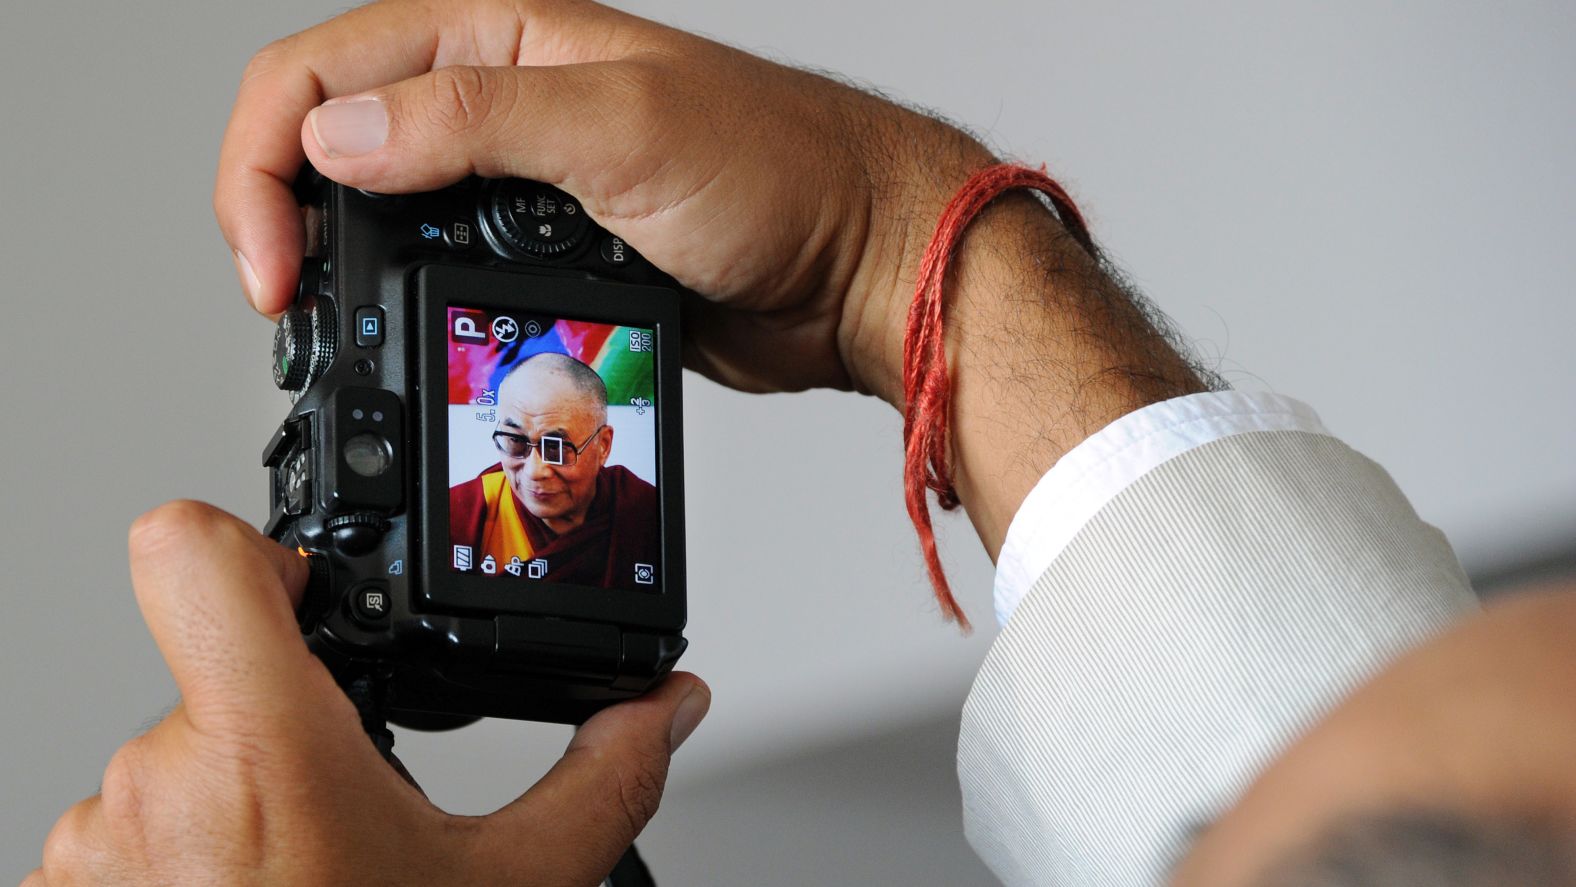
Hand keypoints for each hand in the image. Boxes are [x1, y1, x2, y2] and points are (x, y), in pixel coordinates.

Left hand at [26, 501, 709, 885]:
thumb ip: (601, 782)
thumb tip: (665, 710)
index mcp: (263, 754)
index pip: (188, 552)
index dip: (252, 545)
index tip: (305, 589)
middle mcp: (150, 785)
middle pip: (219, 681)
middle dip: (286, 735)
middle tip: (338, 828)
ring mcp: (92, 849)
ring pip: (176, 766)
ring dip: (236, 809)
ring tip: (297, 885)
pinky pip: (124, 836)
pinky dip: (185, 865)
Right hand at [215, 0, 993, 402]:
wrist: (860, 266)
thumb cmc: (781, 169)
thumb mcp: (622, 127)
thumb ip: (476, 120)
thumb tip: (338, 136)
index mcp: (502, 39)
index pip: (324, 70)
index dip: (266, 159)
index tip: (270, 260)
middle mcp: (501, 103)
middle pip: (335, 143)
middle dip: (292, 217)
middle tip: (290, 304)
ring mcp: (523, 188)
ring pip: (387, 219)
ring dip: (352, 273)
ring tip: (343, 331)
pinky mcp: (551, 260)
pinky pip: (450, 280)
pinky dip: (418, 311)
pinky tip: (424, 342)